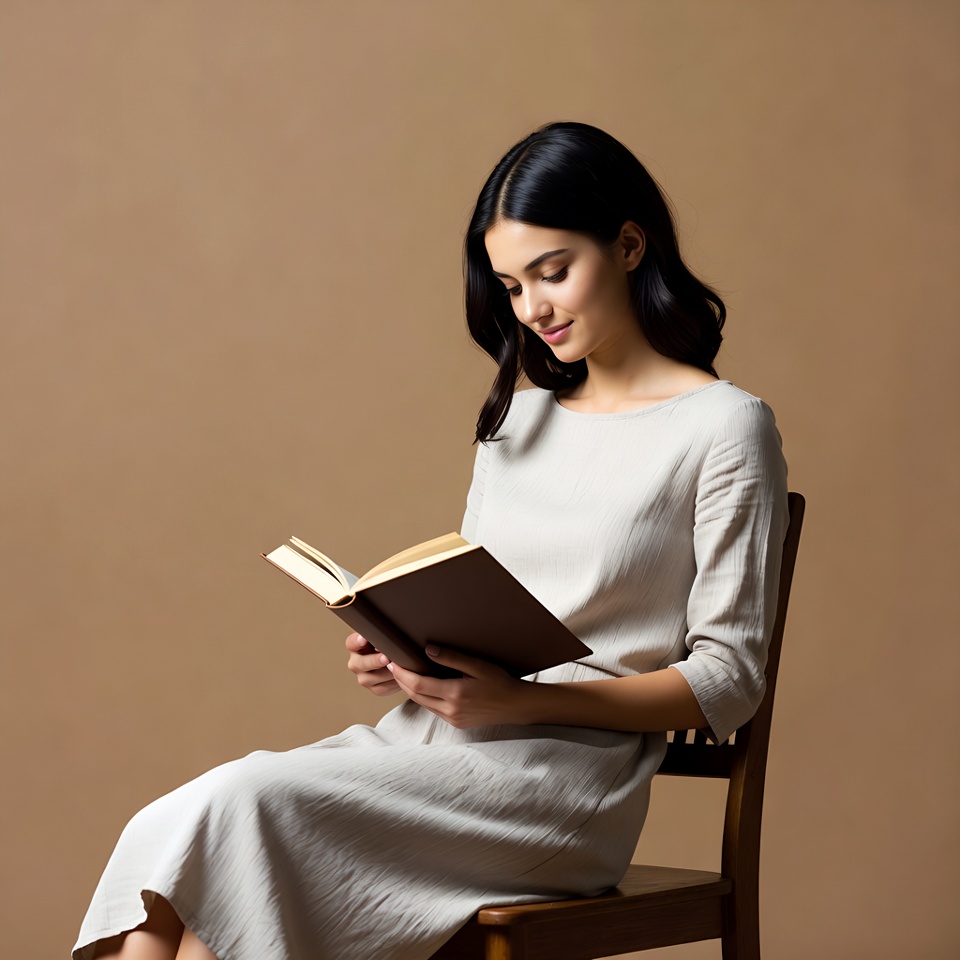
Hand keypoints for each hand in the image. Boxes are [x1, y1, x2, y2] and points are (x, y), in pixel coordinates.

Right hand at [345, 633, 400, 696]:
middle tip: (386, 658)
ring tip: (399, 666)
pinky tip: (400, 675)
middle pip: (361, 663)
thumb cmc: (389, 646)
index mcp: (355, 646)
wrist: (397, 663)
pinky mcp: (375, 689)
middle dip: (375, 661)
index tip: (364, 639)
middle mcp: (356, 663)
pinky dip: (393, 682)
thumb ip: (382, 637)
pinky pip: (384, 687)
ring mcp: (364, 678)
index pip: (352, 642)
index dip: (357, 641)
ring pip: (373, 678)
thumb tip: (389, 638)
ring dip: (388, 672)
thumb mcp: (383, 638)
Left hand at [386, 645, 527, 728]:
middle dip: (401, 681)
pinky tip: (423, 687)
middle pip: (415, 696)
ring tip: (404, 674)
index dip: (402, 674)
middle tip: (393, 666)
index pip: (418, 684)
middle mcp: (451, 710)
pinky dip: (424, 698)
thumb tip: (428, 650)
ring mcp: (453, 719)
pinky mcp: (456, 724)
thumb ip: (452, 658)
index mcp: (454, 694)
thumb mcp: (478, 665)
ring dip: (411, 690)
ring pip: (423, 704)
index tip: (393, 662)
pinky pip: (433, 710)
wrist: (516, 705)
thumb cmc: (500, 682)